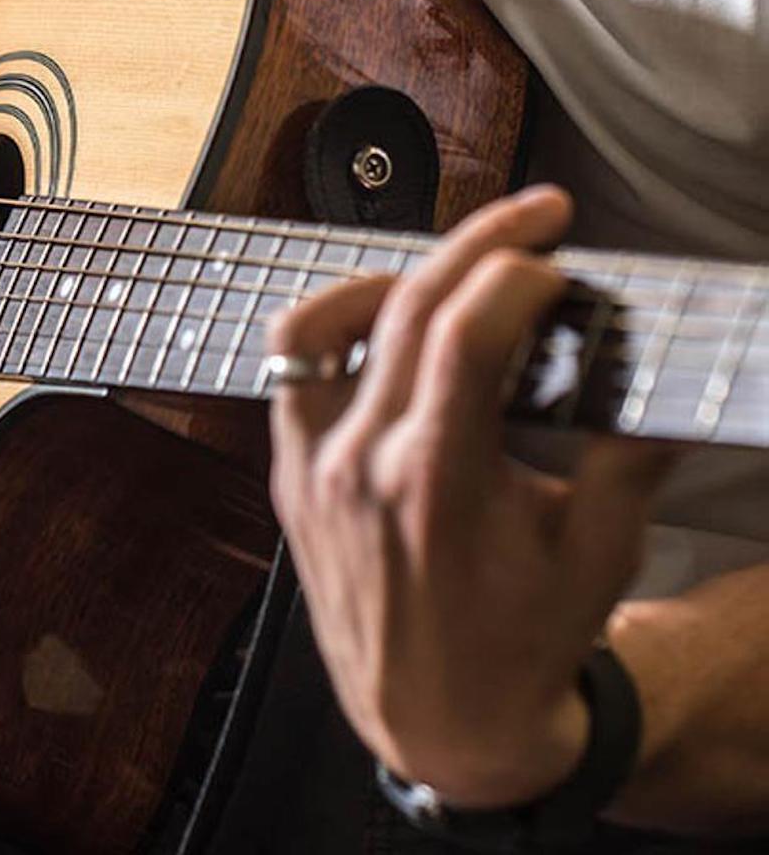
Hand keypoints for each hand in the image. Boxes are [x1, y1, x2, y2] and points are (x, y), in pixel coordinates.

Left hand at [268, 186, 673, 806]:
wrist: (438, 720)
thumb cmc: (518, 648)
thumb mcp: (599, 559)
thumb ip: (627, 456)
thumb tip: (647, 369)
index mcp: (436, 484)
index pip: (466, 331)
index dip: (521, 272)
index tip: (561, 264)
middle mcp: (359, 466)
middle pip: (406, 306)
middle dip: (481, 241)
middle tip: (537, 216)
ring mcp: (311, 471)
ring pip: (318, 327)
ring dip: (385, 278)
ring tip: (447, 271)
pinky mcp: (290, 481)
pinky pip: (290, 378)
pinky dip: (333, 335)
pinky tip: (382, 332)